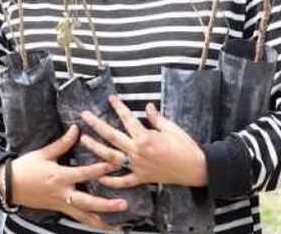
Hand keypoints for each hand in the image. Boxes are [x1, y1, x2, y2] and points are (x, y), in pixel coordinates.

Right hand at [8, 125, 127, 228]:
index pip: (85, 172)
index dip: (101, 168)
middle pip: (87, 201)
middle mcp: (62, 193)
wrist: (8, 185)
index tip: (116, 164)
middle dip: (106, 204)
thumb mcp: (44, 153)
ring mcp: (61, 203)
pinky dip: (90, 223)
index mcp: (60, 176)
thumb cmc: (25, 167)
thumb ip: (62, 143)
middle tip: (123, 204)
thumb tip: (76, 129)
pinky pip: (77, 219)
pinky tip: (102, 227)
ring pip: (83, 216)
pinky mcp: (59, 209)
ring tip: (117, 225)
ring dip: (101, 221)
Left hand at [79, 96, 207, 188]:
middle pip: (112, 137)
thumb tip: (147, 106)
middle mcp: (138, 152)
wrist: (196, 168)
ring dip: (96, 148)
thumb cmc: (185, 146)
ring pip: (112, 157)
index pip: (128, 119)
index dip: (118, 107)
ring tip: (84, 140)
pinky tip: (99, 176)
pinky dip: (110, 180)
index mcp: (145, 137)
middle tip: (85, 116)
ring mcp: (138, 166)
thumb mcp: (171, 128)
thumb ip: (156, 118)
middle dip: (97, 125)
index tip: (110, 98)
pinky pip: (123, 181)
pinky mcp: (142, 178)